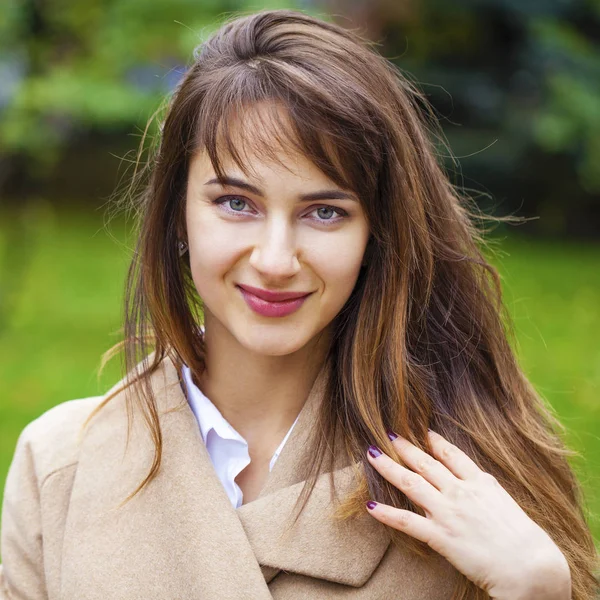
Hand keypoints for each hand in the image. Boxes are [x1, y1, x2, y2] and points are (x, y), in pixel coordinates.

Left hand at [365, 429, 571, 599]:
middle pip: (425, 463)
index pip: (451, 454)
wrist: (531, 567)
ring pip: (411, 483)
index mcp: (478, 481)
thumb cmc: (524, 539)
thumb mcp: (504, 501)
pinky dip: (387, 514)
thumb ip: (483, 487)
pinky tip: (371, 507)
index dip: (434, 441)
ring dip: (388, 467)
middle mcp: (460, 491)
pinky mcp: (441, 536)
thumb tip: (473, 477)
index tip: (422, 430)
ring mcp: (448, 512)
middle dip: (405, 447)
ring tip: (372, 454)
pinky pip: (407, 522)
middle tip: (388, 433)